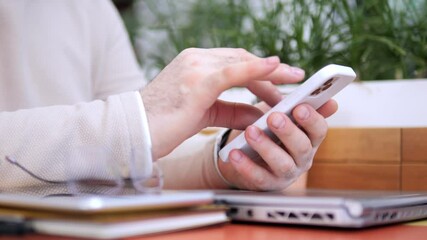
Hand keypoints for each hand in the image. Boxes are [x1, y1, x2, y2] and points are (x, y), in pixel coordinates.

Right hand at [141, 48, 304, 158]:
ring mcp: (195, 68)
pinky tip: (275, 68)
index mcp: (194, 64)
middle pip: (242, 59)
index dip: (259, 70)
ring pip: (242, 63)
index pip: (234, 61)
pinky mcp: (197, 82)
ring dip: (271, 72)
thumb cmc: (165, 124)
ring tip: (293, 81)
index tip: (280, 80)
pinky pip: (233, 71)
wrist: (134, 132)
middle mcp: (195, 60)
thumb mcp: (204, 114)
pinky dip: (257, 69)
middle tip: (295, 80)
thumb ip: (232, 111)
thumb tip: (259, 115)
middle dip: (271, 70)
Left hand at [218, 100, 337, 190]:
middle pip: (302, 147)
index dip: (312, 119)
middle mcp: (302, 158)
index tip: (299, 107)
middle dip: (288, 131)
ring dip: (266, 147)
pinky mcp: (268, 185)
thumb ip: (298, 106)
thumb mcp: (282, 114)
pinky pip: (259, 177)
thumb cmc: (267, 131)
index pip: (319, 130)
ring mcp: (286, 174)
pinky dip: (246, 166)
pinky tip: (234, 153)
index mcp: (308, 139)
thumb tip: (331, 103)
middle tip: (273, 117)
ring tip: (250, 132)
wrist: (244, 155)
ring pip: (282, 164)